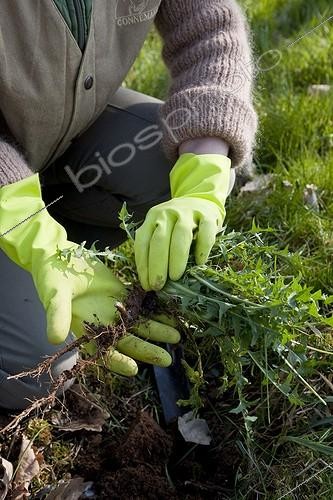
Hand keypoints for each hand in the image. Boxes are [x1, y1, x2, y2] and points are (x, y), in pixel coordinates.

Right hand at [0, 175, 179, 375]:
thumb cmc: (50, 276)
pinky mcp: (121, 292)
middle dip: (147, 350)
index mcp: (86, 328)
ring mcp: (114, 308)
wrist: (57, 254)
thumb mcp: (53, 295)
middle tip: (168, 359)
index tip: (134, 369)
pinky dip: (155, 308)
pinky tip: (171, 312)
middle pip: (128, 341)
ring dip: (157, 330)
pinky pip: (140, 304)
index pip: (103, 351)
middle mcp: (102, 323)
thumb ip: (56, 315)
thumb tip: (54, 339)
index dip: (118, 362)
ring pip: (139, 323)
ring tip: (176, 336)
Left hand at [135, 153, 230, 290]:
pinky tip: (199, 262)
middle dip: (157, 266)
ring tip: (175, 277)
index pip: (143, 243)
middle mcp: (167, 213)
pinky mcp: (207, 215)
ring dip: (176, 259)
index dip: (143, 266)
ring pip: (180, 235)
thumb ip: (154, 247)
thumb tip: (150, 280)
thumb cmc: (177, 223)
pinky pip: (205, 232)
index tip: (147, 285)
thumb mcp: (160, 228)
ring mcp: (188, 213)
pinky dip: (202, 248)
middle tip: (158, 285)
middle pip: (159, 240)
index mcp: (152, 218)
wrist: (201, 200)